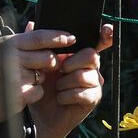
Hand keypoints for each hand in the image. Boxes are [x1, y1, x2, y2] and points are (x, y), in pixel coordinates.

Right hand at [0, 26, 77, 130]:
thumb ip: (13, 41)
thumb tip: (34, 26)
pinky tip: (17, 95)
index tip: (70, 38)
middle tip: (40, 68)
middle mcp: (10, 59)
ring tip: (17, 83)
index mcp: (4, 44)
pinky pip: (38, 92)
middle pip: (47, 58)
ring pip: (42, 77)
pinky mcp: (17, 96)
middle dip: (48, 64)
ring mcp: (14, 78)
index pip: (39, 37)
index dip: (58, 37)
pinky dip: (32, 95)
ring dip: (36, 80)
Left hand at [27, 22, 113, 137]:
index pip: (99, 41)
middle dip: (72, 62)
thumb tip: (30, 23)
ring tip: (57, 88)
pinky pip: (83, 92)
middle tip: (60, 70)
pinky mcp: (93, 99)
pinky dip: (66, 96)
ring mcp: (94, 83)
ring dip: (65, 83)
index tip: (107, 30)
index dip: (106, 35)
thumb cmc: (40, 87)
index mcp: (80, 55)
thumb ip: (36, 43)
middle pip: (91, 55)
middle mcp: (91, 67)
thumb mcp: (37, 64)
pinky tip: (60, 98)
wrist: (40, 115)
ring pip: (85, 75)